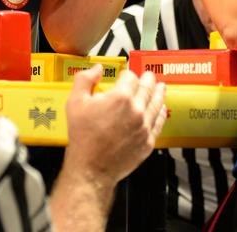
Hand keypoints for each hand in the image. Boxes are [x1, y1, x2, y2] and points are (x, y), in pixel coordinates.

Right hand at [63, 66, 166, 186]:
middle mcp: (136, 110)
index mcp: (120, 98)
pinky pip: (159, 123)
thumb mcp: (75, 102)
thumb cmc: (83, 137)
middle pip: (147, 88)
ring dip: (159, 93)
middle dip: (148, 79)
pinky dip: (161, 113)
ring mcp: (144, 126)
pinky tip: (162, 109)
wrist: (91, 167)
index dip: (128, 74)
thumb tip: (96, 69)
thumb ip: (85, 79)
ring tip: (161, 86)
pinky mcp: (148, 141)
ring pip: (157, 104)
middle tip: (149, 75)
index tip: (125, 74)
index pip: (130, 77)